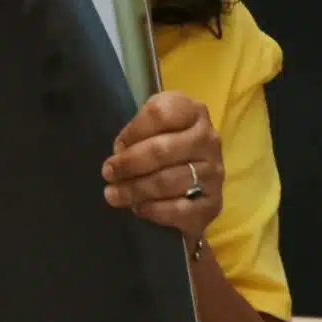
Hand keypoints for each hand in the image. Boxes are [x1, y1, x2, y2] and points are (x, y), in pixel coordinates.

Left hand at [101, 91, 223, 246]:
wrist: (195, 179)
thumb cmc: (165, 144)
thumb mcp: (152, 126)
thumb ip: (136, 132)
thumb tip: (120, 154)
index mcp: (193, 111)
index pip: (160, 114)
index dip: (134, 130)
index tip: (117, 145)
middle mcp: (208, 139)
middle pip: (161, 150)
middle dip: (128, 163)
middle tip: (107, 172)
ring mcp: (214, 172)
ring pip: (166, 181)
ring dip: (134, 189)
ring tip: (113, 194)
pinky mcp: (213, 203)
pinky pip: (179, 209)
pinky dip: (153, 210)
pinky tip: (138, 208)